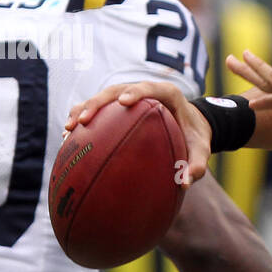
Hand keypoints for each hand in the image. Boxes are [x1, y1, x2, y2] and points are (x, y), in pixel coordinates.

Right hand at [65, 80, 211, 185]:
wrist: (191, 126)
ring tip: (68, 130)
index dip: (136, 92)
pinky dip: (83, 123)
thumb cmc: (196, 136)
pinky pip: (98, 112)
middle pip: (116, 90)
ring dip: (82, 111)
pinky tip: (69, 141)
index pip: (149, 88)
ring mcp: (129, 97)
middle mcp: (144, 91)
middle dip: (97, 103)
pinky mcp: (119, 107)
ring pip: (101, 99)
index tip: (125, 102)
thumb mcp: (202, 149)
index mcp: (167, 94)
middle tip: (83, 120)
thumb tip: (185, 183)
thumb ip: (197, 164)